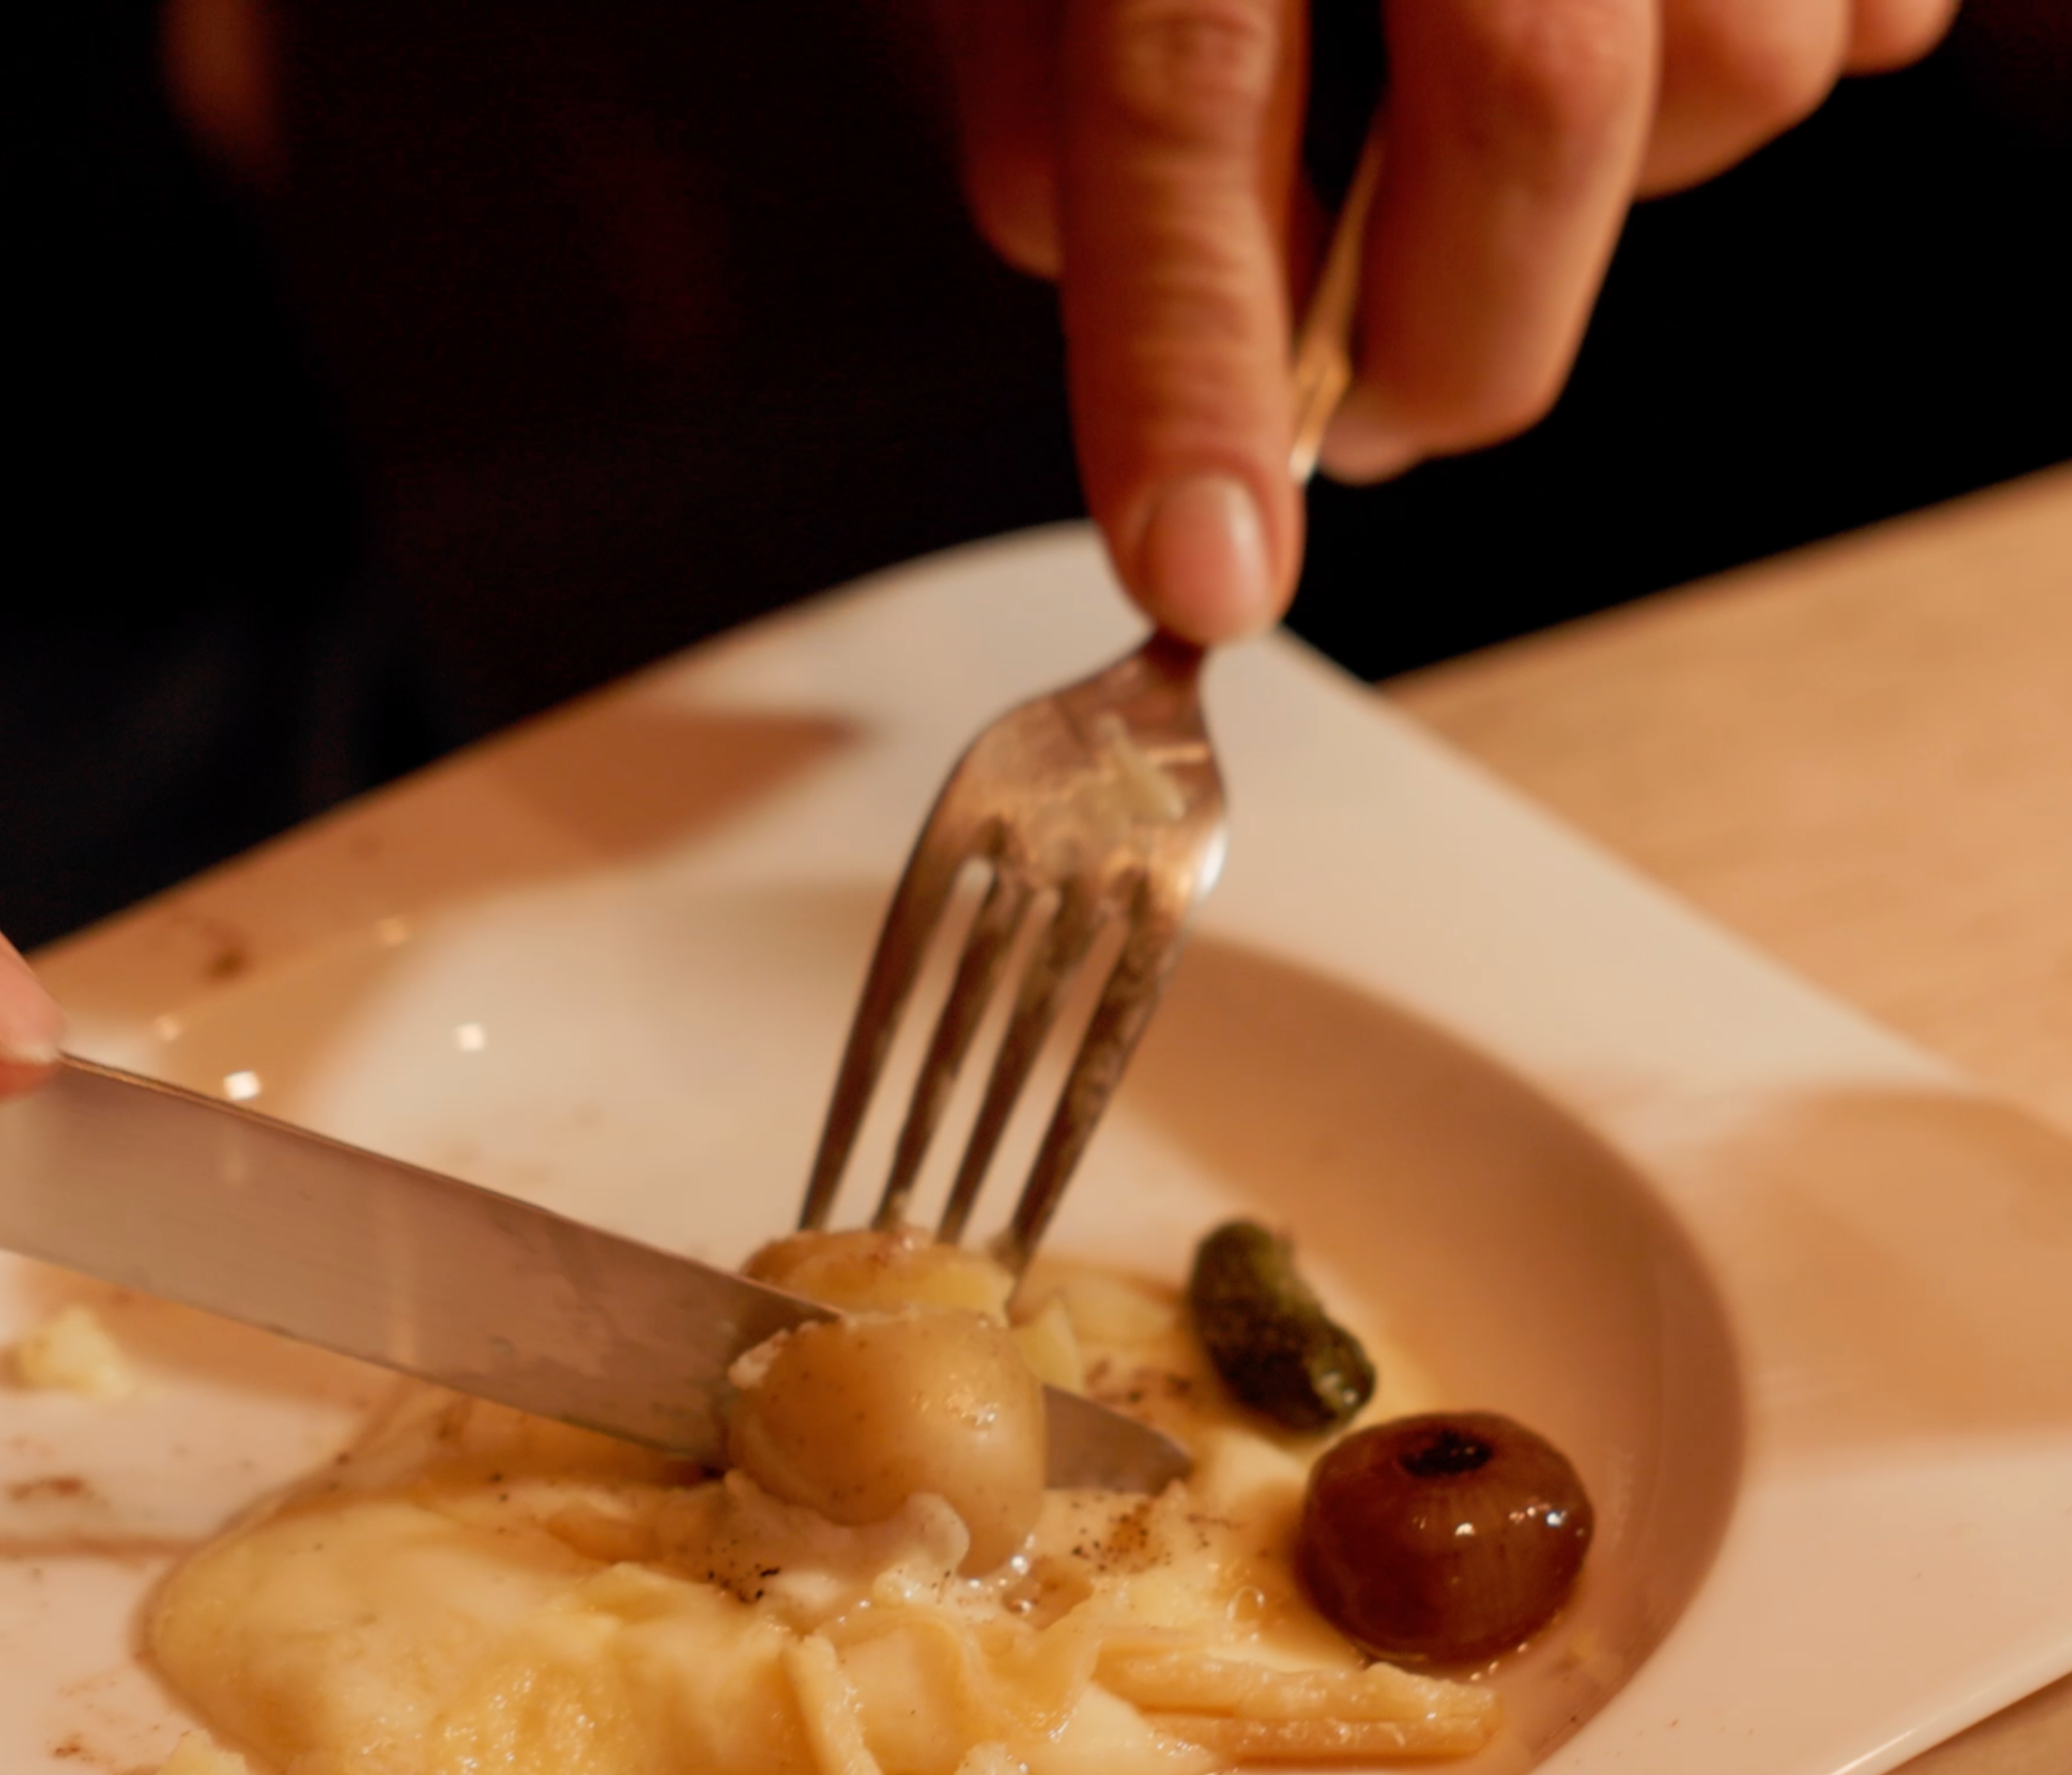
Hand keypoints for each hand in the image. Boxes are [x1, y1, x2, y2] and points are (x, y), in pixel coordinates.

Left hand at [924, 0, 1958, 642]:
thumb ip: (1038, 62)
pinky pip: (1873, 15)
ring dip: (1611, 185)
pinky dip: (1761, 57)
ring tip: (1496, 127)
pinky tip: (1642, 18)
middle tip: (1354, 414)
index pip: (1191, 100)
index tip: (1202, 582)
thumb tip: (1061, 255)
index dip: (1190, 369)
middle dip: (1443, 340)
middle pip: (1538, 117)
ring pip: (1745, 78)